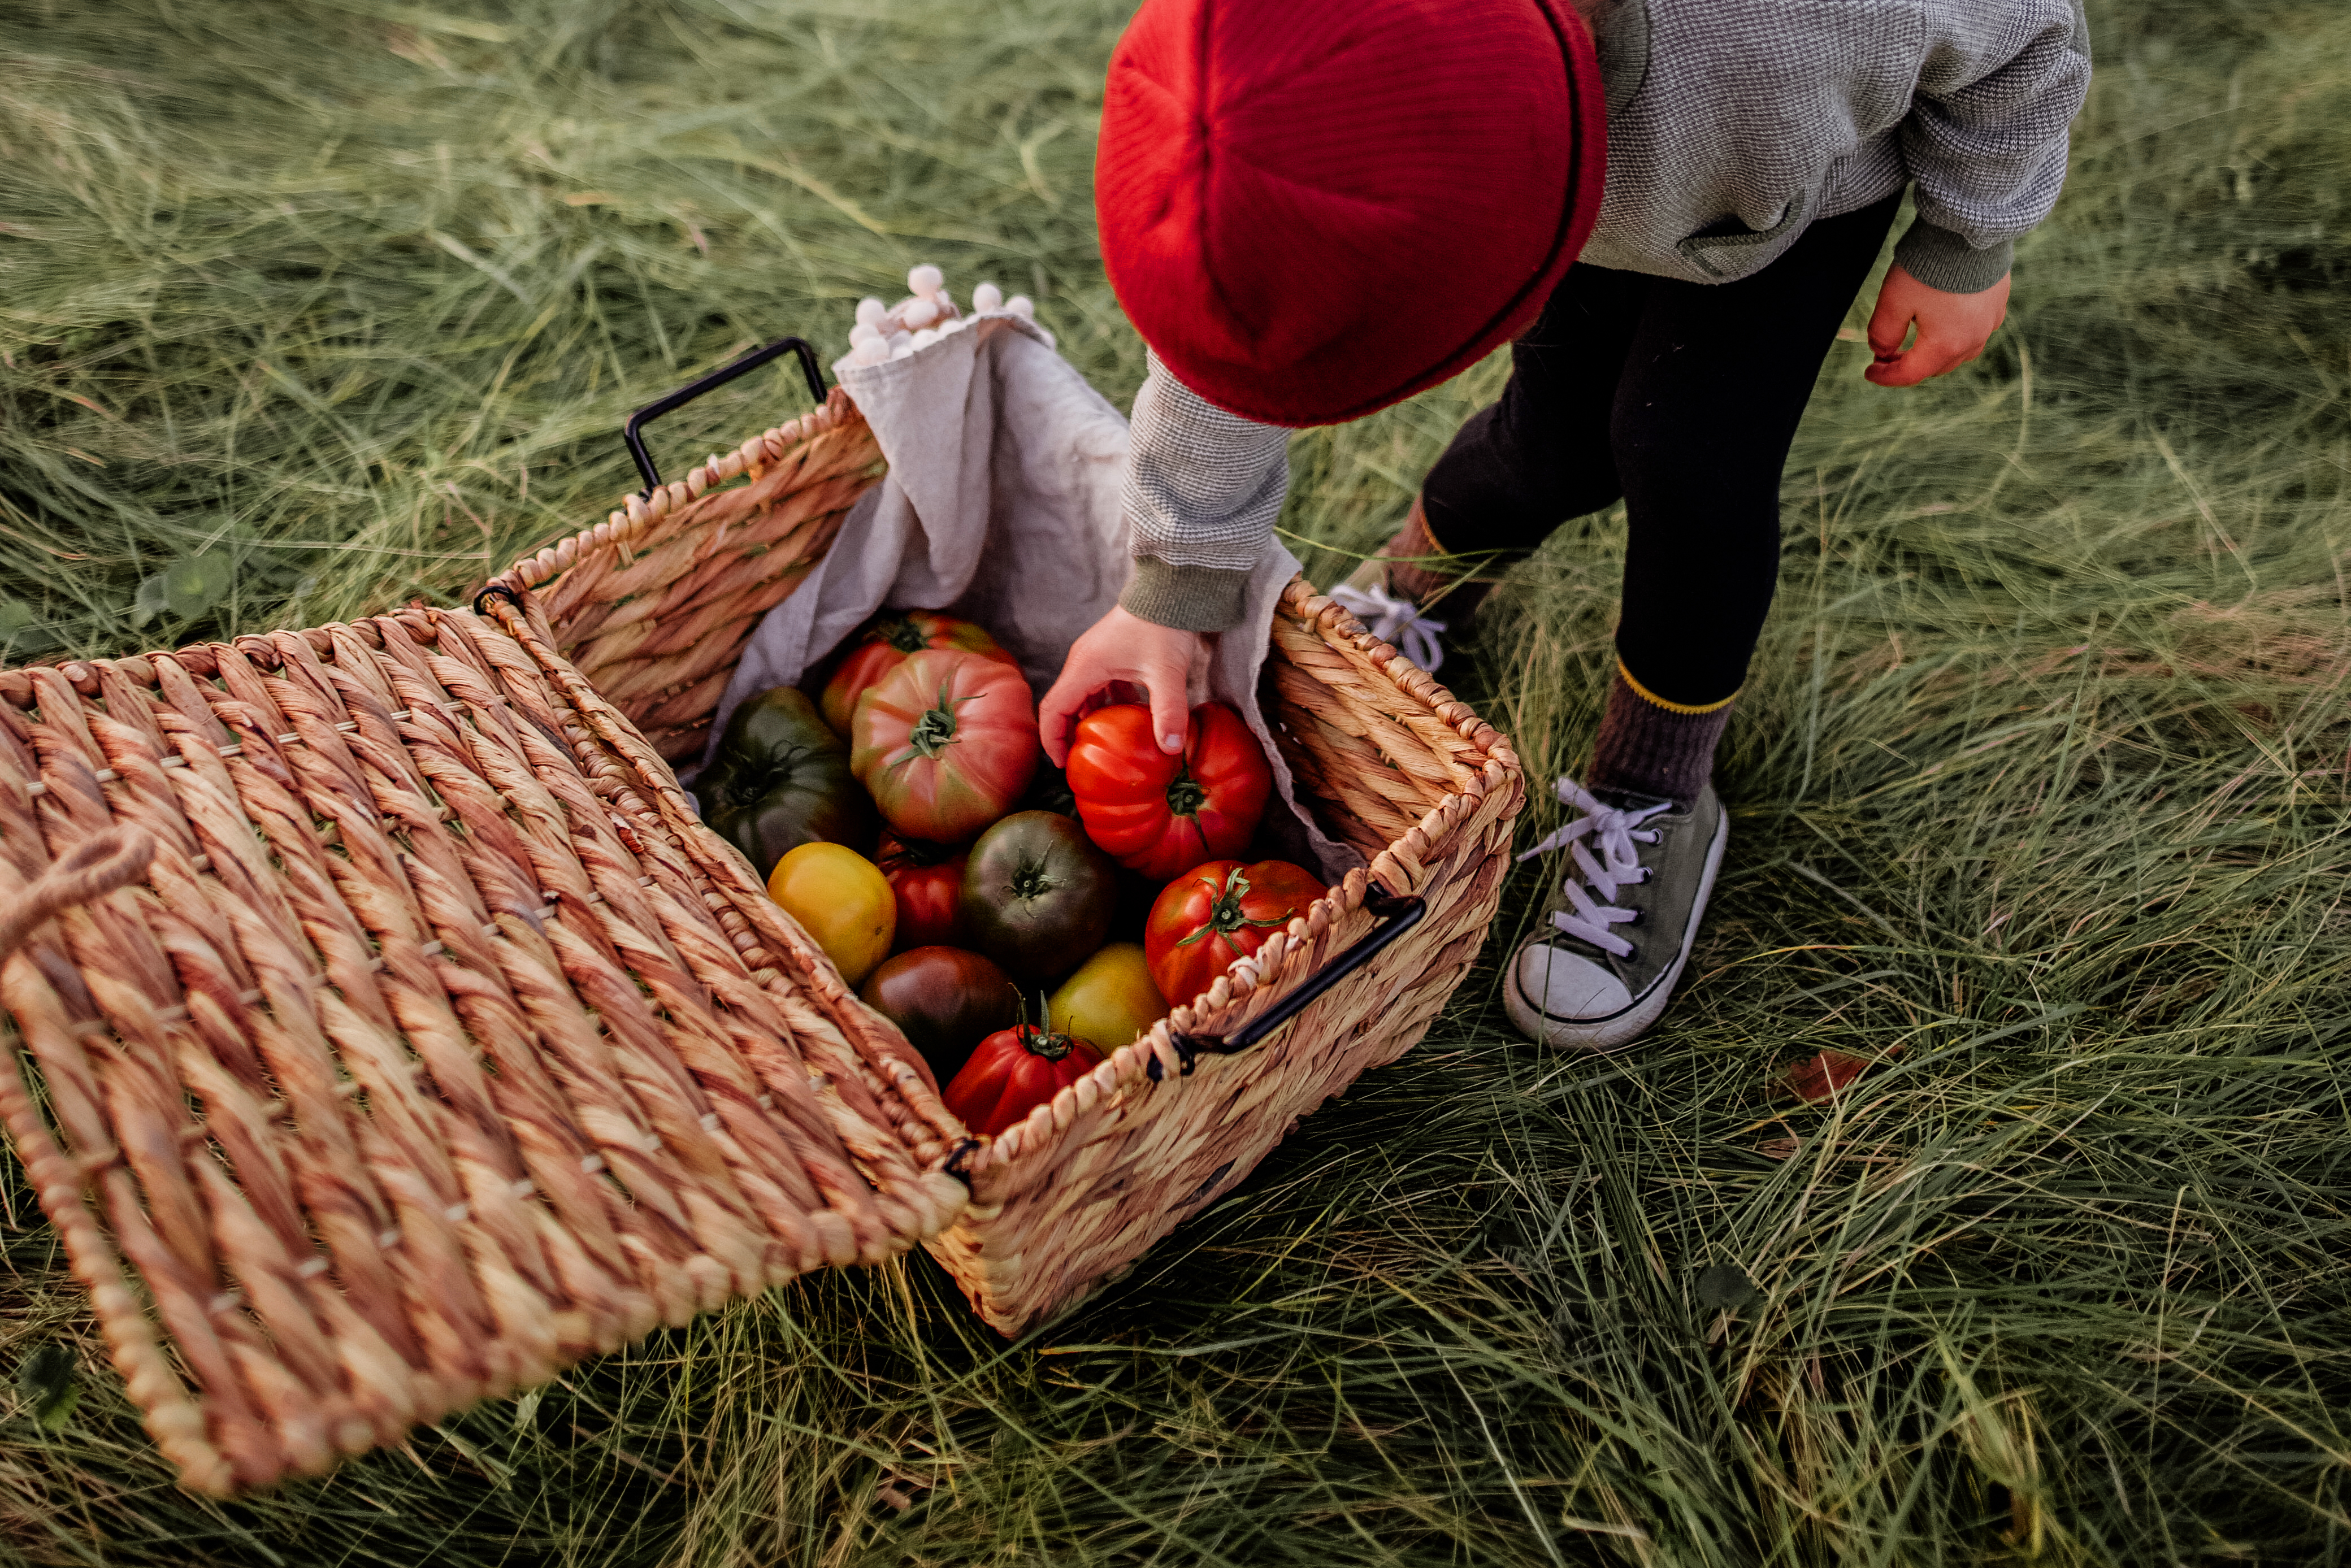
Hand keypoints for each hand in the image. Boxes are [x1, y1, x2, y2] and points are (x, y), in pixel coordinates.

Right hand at [1038, 606, 1203, 766]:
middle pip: (1063, 704)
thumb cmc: (1163, 625)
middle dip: (1068, 734)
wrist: (1170, 588)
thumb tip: (1171, 749)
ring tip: (1104, 745)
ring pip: (1082, 696)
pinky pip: (1099, 686)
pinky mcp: (1109, 653)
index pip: (1053, 709)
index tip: (1062, 764)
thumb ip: (1168, 711)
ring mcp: (1095, 656)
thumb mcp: (1167, 672)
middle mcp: (1083, 661)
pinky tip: (1130, 718)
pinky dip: (1107, 705)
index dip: (1052, 739)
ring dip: (1089, 720)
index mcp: (1085, 666)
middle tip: (1081, 761)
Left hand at [1864, 264, 2009, 387]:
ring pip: (1959, 353)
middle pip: (1935, 367)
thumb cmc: (1929, 265)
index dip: (1886, 377)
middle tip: (1887, 354)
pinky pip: (1976, 331)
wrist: (1969, 228)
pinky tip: (1943, 320)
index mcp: (1946, 344)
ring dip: (1935, 353)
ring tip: (1915, 339)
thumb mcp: (1893, 300)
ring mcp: (1989, 322)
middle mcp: (1973, 339)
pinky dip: (1956, 335)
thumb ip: (1883, 333)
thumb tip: (1880, 351)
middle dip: (1910, 365)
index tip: (1869, 371)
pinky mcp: (1998, 304)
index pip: (1911, 374)